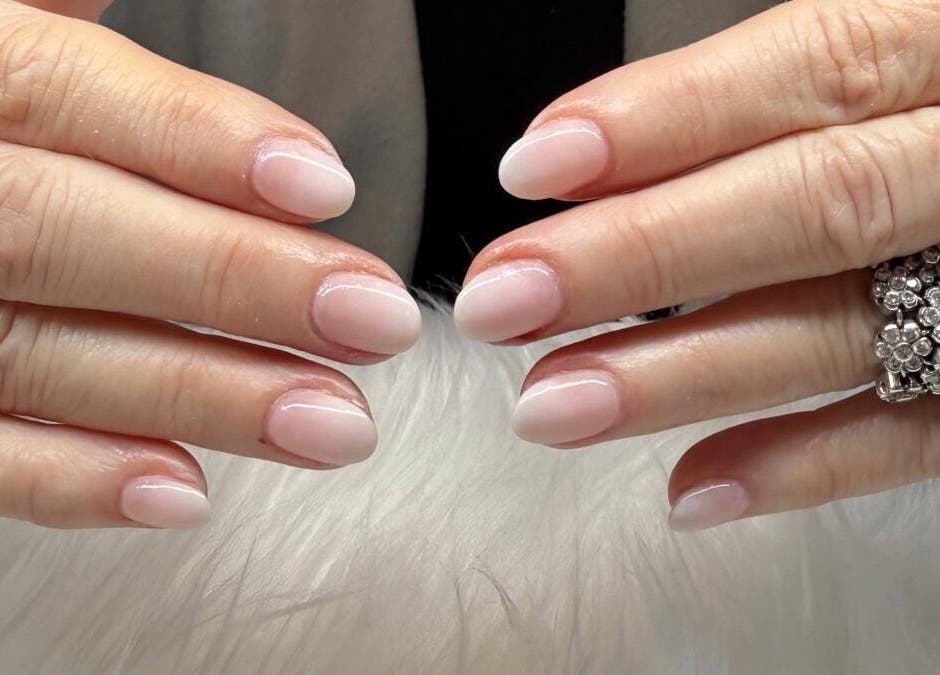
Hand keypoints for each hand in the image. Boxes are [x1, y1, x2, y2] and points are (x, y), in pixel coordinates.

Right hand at [0, 1, 421, 528]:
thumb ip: (58, 20)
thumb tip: (158, 34)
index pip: (63, 93)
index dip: (196, 140)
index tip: (328, 186)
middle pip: (67, 232)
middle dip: (234, 282)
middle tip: (375, 322)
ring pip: (40, 354)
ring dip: (198, 396)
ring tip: (332, 425)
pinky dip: (72, 480)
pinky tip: (185, 492)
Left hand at [455, 0, 939, 529]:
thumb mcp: (916, 62)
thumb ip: (790, 104)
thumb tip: (603, 168)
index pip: (818, 67)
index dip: (669, 116)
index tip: (536, 163)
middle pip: (814, 204)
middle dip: (641, 256)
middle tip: (503, 300)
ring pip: (846, 331)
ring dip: (683, 377)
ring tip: (553, 404)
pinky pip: (918, 438)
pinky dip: (805, 468)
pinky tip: (692, 489)